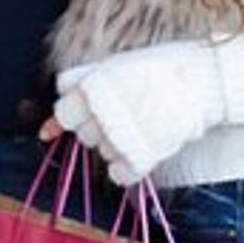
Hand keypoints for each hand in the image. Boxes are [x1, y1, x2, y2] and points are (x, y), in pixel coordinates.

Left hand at [52, 43, 224, 186]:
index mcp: (91, 90)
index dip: (77, 112)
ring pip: (102, 153)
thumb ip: (74, 93)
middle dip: (98, 125)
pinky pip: (118, 174)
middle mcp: (102, 115)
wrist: (199, 81)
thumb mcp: (108, 68)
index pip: (64, 114)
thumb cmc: (153, 69)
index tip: (94, 107)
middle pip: (83, 134)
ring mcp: (121, 138)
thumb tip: (44, 131)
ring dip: (115, 143)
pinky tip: (139, 148)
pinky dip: (126, 166)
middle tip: (123, 111)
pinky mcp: (142, 158)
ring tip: (137, 125)